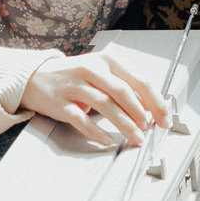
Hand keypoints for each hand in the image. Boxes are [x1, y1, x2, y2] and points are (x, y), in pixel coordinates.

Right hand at [21, 46, 169, 147]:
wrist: (35, 77)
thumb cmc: (73, 76)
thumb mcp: (101, 74)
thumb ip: (124, 87)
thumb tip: (150, 107)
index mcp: (106, 60)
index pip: (138, 80)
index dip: (155, 101)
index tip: (164, 117)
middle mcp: (90, 70)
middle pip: (122, 92)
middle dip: (140, 114)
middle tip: (149, 128)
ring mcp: (74, 86)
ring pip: (104, 105)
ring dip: (124, 124)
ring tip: (135, 137)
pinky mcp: (60, 102)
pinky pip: (81, 119)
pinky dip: (96, 131)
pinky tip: (106, 139)